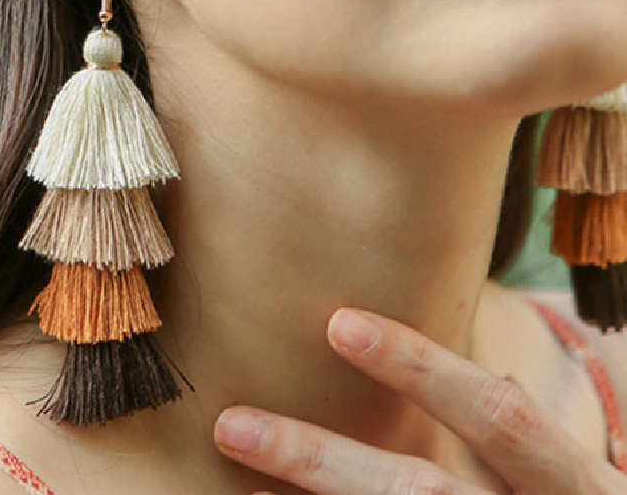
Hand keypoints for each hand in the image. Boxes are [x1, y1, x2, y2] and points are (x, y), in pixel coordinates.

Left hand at [214, 308, 626, 493]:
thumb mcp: (569, 485)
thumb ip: (519, 445)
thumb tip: (492, 377)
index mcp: (569, 485)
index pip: (496, 417)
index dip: (421, 368)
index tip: (337, 324)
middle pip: (419, 493)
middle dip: (318, 460)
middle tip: (232, 427)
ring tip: (239, 491)